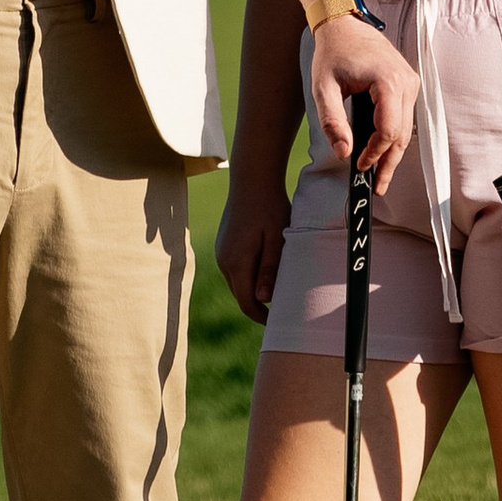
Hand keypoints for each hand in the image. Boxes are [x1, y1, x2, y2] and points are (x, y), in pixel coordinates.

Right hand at [216, 171, 292, 322]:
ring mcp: (221, 251)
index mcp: (236, 262)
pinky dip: (248, 274)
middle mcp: (223, 260)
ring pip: (237, 281)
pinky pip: (235, 268)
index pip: (246, 302)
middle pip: (240, 294)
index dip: (261, 317)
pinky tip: (264, 265)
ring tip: (275, 285)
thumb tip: (263, 299)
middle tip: (280, 308)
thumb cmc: (269, 207)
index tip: (277, 322)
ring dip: (253, 288)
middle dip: (257, 304)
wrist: (252, 178)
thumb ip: (269, 269)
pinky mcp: (224, 243)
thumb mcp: (276, 239)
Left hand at [307, 12, 417, 193]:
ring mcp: (409, 82)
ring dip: (392, 153)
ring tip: (380, 175)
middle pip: (401, 134)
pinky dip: (393, 136)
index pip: (388, 130)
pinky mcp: (406, 85)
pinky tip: (382, 151)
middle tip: (377, 186)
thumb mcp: (323, 88)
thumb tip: (344, 151)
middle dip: (388, 162)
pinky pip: (404, 118)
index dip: (375, 153)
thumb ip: (332, 121)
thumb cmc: (334, 52)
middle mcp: (405, 82)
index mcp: (387, 81)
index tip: (360, 165)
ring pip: (405, 129)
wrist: (344, 24)